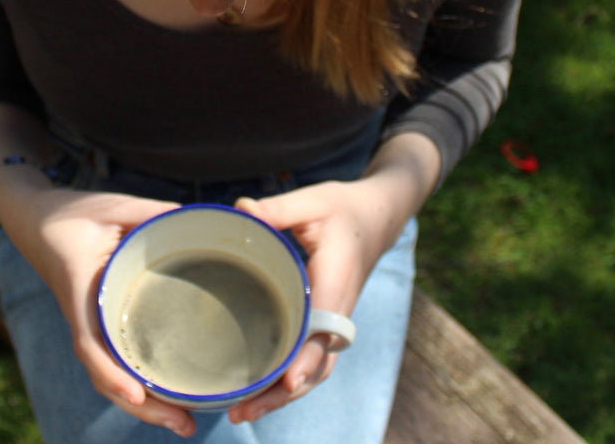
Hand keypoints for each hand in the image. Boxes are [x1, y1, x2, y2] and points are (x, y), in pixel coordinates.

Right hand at [3, 186, 197, 436]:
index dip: (112, 374)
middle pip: (106, 376)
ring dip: (144, 403)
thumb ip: (151, 215)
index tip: (137, 394)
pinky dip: (139, 381)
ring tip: (186, 422)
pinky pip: (117, 358)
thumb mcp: (114, 208)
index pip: (90, 344)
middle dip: (143, 406)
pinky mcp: (101, 320)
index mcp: (82, 291)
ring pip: (112, 375)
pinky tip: (167, 391)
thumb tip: (197, 222)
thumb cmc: (73, 213)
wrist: (37, 217)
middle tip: (187, 426)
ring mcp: (92, 322)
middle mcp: (85, 316)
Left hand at [228, 133, 439, 424]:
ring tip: (241, 413)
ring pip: (314, 368)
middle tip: (242, 411)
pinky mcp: (325, 321)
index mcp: (336, 280)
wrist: (375, 217)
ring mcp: (334, 320)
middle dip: (283, 392)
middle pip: (317, 363)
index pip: (324, 328)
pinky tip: (258, 390)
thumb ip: (277, 209)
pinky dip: (287, 379)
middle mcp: (339, 308)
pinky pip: (310, 357)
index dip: (306, 357)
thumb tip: (240, 210)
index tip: (287, 381)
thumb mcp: (311, 201)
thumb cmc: (342, 209)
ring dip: (282, 394)